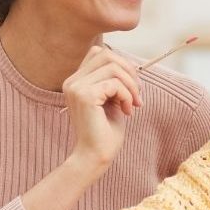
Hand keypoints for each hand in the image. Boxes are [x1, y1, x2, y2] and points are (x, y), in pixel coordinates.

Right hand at [63, 45, 141, 172]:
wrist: (95, 156)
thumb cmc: (105, 132)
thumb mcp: (111, 99)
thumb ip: (113, 80)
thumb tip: (129, 64)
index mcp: (76, 81)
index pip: (99, 53)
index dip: (121, 64)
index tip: (132, 85)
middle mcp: (72, 81)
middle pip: (106, 54)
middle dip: (129, 71)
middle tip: (137, 93)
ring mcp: (76, 87)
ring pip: (113, 67)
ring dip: (130, 85)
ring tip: (134, 103)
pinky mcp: (85, 96)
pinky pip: (115, 83)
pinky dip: (127, 95)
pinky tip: (127, 111)